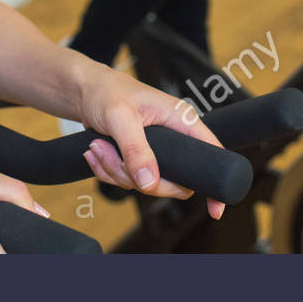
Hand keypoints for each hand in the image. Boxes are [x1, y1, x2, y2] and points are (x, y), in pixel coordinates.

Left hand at [73, 68, 226, 219]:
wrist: (84, 91)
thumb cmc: (106, 91)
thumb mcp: (120, 117)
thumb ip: (136, 149)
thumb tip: (149, 183)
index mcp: (180, 121)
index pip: (211, 152)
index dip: (218, 180)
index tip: (215, 210)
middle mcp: (173, 139)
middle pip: (174, 182)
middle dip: (137, 177)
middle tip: (113, 155)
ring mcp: (155, 152)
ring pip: (146, 184)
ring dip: (116, 171)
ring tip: (98, 145)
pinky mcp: (137, 160)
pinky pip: (128, 182)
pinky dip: (107, 171)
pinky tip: (97, 151)